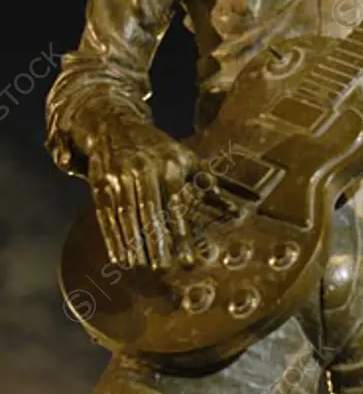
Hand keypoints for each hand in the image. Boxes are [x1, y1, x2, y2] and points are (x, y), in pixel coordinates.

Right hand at [87, 119, 198, 269]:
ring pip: (127, 216)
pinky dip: (112, 238)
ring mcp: (119, 176)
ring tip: (142, 267)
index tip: (189, 260)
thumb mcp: (183, 156)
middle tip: (164, 268)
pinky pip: (106, 215)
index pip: (176, 206)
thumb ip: (204, 180)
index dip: (183, 234)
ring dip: (134, 244)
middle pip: (150, 213)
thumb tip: (231, 205)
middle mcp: (143, 171)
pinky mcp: (100, 183)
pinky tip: (120, 257)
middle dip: (157, 243)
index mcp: (168, 166)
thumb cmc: (156, 148)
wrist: (114, 125)